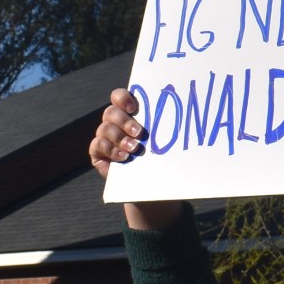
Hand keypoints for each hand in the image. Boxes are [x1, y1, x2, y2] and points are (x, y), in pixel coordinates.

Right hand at [89, 88, 186, 231]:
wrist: (152, 187)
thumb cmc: (162, 158)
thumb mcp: (164, 141)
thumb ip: (166, 127)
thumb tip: (186, 111)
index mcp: (129, 114)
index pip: (119, 96)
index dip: (123, 98)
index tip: (136, 107)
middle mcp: (114, 123)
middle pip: (111, 112)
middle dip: (125, 121)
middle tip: (140, 133)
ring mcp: (104, 137)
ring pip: (104, 128)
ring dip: (120, 137)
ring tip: (134, 148)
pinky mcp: (98, 153)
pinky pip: (97, 145)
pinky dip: (110, 149)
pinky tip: (124, 157)